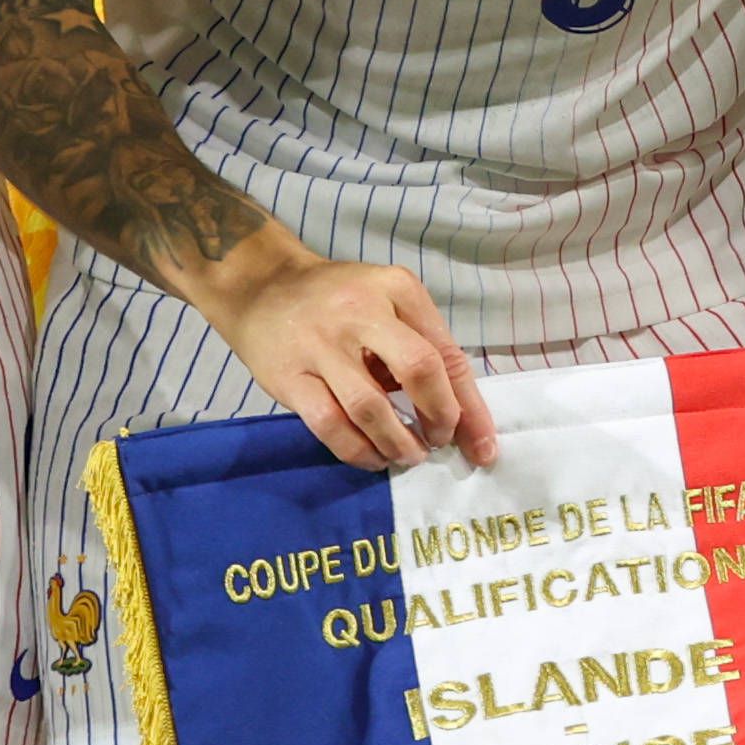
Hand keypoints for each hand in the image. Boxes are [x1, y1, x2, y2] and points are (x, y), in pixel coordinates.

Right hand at [204, 245, 492, 470]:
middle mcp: (360, 309)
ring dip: (398, 443)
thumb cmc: (339, 301)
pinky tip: (372, 457)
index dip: (469, 406)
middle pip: (418, 369)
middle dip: (439, 418)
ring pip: (371, 407)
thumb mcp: (388, 302)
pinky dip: (358, 451)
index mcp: (396, 288)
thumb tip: (461, 417)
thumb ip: (422, 346)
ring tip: (407, 455)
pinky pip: (330, 425)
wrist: (261, 287)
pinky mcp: (289, 376)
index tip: (483, 447)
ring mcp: (321, 343)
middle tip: (437, 442)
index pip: (444, 352)